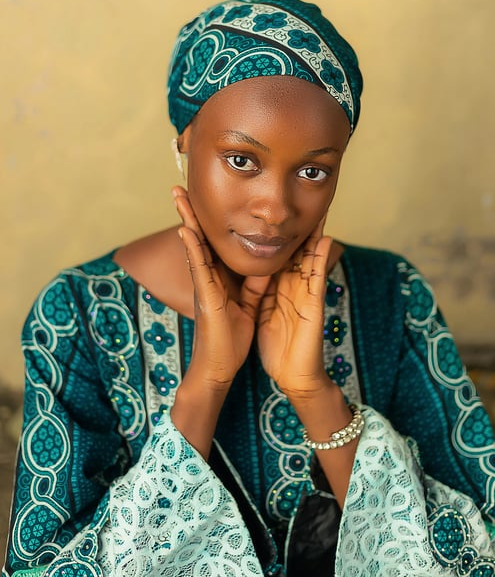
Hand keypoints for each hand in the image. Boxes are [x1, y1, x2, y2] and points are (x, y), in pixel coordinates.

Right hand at [173, 186, 270, 390]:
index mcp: (219, 278)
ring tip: (178, 196)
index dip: (208, 220)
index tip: (202, 198)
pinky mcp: (205, 296)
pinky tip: (186, 230)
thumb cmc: (231, 338)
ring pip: (194, 245)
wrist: (220, 367)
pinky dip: (192, 247)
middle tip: (180, 187)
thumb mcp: (249, 303)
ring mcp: (203, 284)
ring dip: (186, 219)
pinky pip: (198, 267)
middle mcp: (208, 277)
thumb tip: (266, 264)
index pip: (213, 242)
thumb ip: (255, 283)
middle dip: (190, 212)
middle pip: (199, 237)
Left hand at [256, 222, 333, 399]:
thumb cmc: (279, 348)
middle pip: (297, 250)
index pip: (278, 255)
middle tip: (302, 200)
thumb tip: (252, 276)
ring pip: (310, 257)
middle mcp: (295, 286)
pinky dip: (321, 257)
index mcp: (280, 288)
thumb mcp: (264, 313)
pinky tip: (324, 238)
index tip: (271, 212)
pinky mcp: (314, 303)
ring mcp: (307, 293)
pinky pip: (318, 277)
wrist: (293, 376)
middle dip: (298, 227)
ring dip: (315, 233)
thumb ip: (261, 293)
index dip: (276, 235)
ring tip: (318, 208)